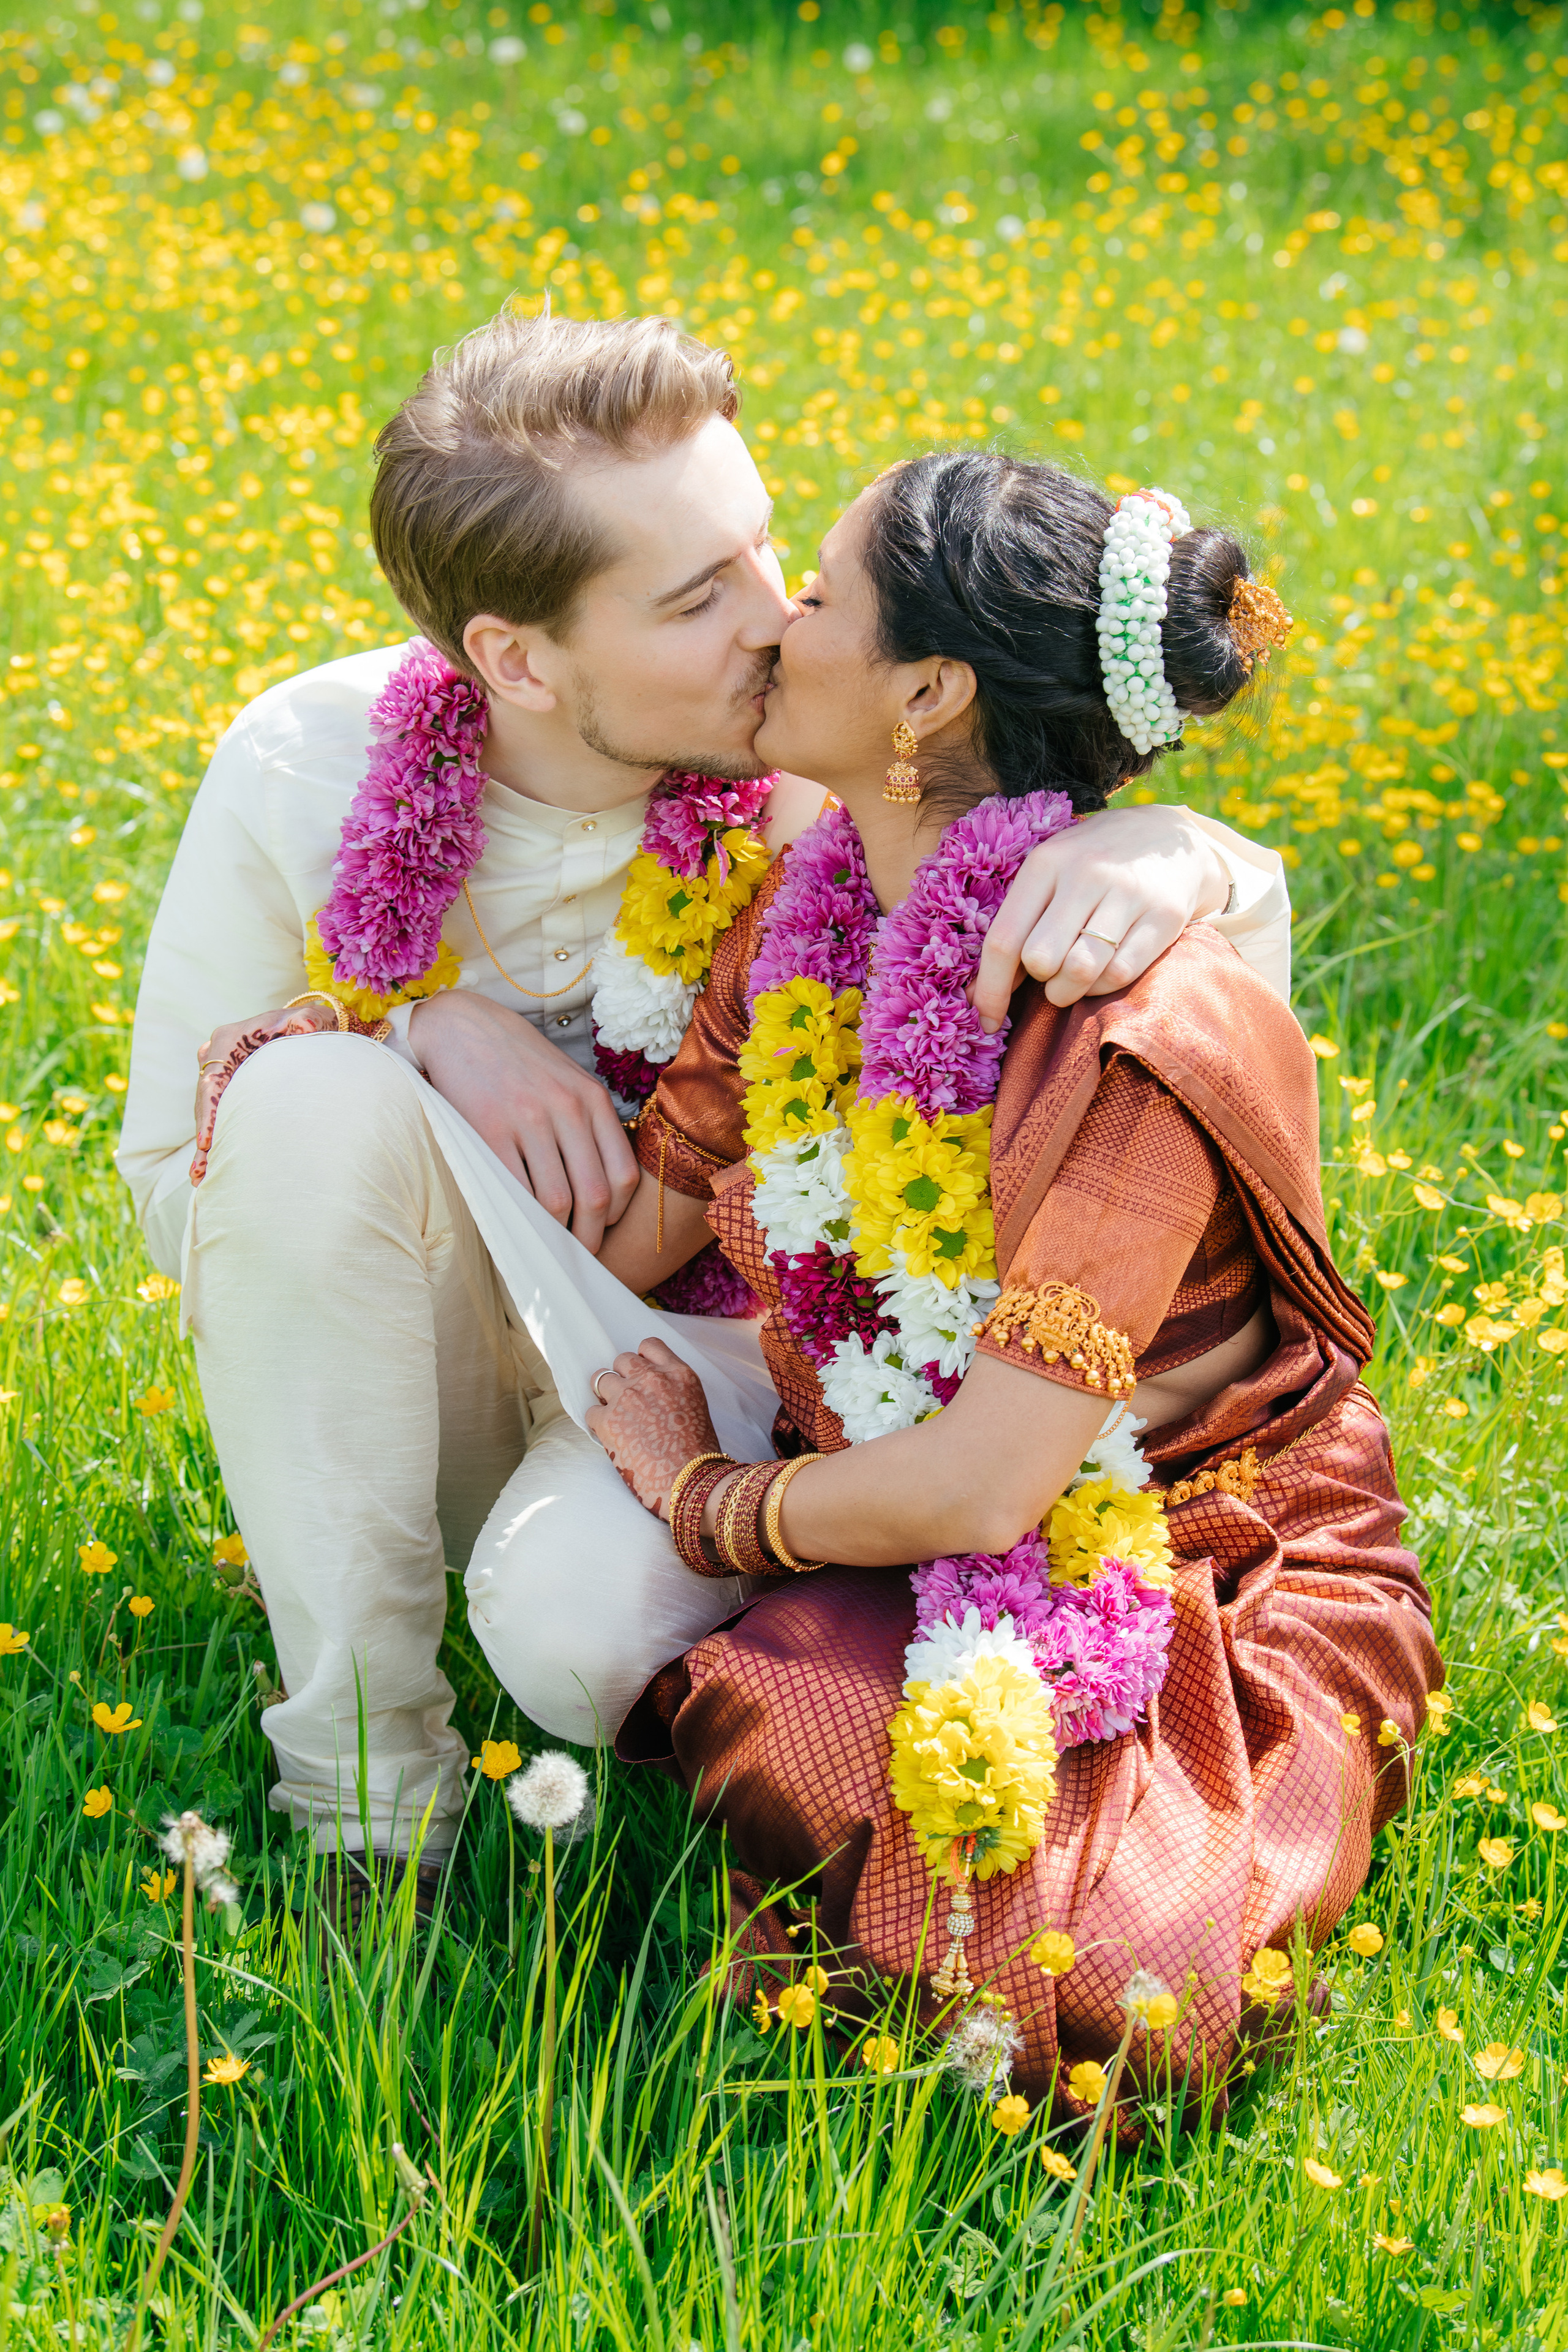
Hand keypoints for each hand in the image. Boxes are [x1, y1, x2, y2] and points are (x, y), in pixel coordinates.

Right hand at [190, 1000, 339, 1184]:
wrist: (305, 1027)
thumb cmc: (307, 1024)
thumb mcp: (310, 1019)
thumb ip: (308, 1021)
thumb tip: (306, 1026)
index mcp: (229, 1039)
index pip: (212, 1080)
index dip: (209, 1113)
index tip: (207, 1142)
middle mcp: (217, 1055)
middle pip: (204, 1101)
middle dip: (203, 1137)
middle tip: (201, 1171)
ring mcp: (220, 1073)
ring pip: (207, 1111)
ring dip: (205, 1144)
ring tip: (201, 1177)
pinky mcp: (226, 1088)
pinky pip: (218, 1114)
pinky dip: (215, 1138)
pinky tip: (210, 1168)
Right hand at [410, 990, 638, 1251]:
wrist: (461, 1026)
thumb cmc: (516, 1061)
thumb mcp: (567, 1081)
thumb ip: (588, 1125)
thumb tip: (601, 1192)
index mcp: (593, 1099)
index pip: (623, 1176)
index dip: (617, 1216)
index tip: (604, 1232)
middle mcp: (568, 1108)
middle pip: (594, 1196)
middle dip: (590, 1238)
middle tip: (579, 1258)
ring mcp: (529, 1119)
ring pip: (556, 1200)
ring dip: (555, 1235)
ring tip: (548, 1247)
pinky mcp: (489, 1130)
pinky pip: (515, 1189)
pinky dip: (521, 1216)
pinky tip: (519, 1224)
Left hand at [585, 1338, 720, 1517]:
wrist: (689, 1483)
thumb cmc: (697, 1454)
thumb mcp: (695, 1408)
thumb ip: (673, 1391)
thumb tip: (650, 1394)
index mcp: (679, 1374)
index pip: (649, 1345)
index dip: (641, 1360)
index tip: (641, 1375)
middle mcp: (652, 1378)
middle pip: (622, 1360)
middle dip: (623, 1377)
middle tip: (628, 1400)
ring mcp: (628, 1396)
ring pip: (601, 1378)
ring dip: (606, 1395)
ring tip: (616, 1416)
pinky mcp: (608, 1419)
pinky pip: (591, 1411)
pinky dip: (598, 1423)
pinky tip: (611, 1437)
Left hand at [970, 805, 1230, 1025]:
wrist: (1171, 836)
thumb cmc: (1093, 865)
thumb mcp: (1051, 875)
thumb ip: (1017, 925)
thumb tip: (980, 997)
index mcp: (1046, 862)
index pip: (1005, 939)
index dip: (991, 990)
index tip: (988, 1022)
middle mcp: (1086, 872)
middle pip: (1041, 959)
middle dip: (1039, 981)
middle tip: (1051, 973)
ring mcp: (1128, 892)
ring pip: (1080, 971)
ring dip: (1068, 991)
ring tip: (1072, 981)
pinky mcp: (1164, 915)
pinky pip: (1120, 973)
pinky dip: (1102, 986)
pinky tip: (1102, 973)